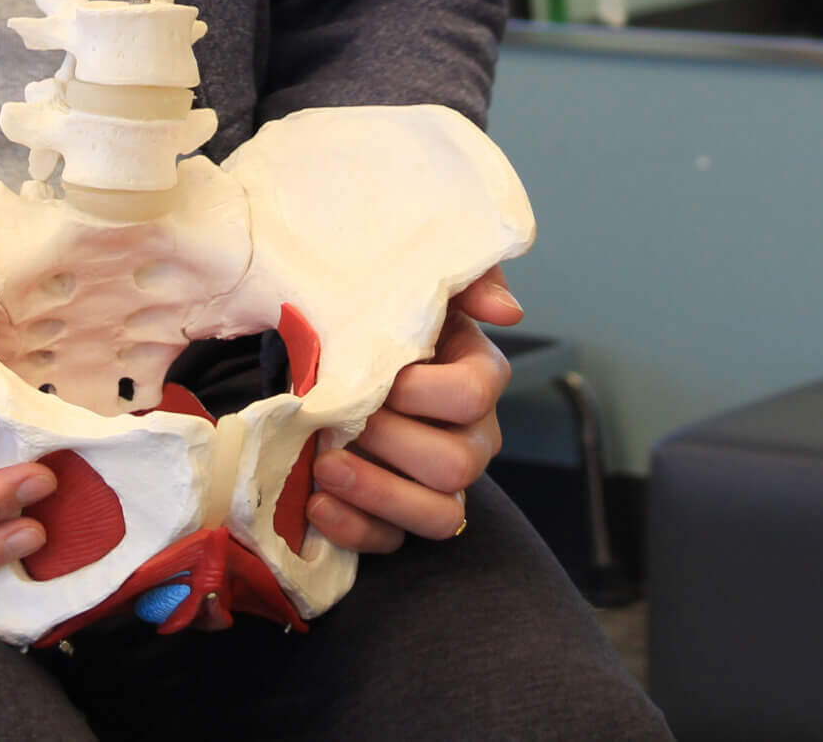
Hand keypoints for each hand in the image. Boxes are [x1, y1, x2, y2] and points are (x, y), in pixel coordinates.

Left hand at [307, 267, 518, 554]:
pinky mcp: (401, 517)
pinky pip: (391, 541)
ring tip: (324, 466)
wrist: (337, 354)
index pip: (474, 394)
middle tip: (340, 419)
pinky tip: (316, 503)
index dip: (423, 391)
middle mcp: (472, 437)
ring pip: (438, 515)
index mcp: (479, 377)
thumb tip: (506, 311)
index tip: (380, 376)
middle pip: (456, 465)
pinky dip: (353, 527)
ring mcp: (441, 485)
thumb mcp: (415, 286)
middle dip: (390, 442)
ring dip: (376, 492)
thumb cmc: (382, 319)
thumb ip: (468, 280)